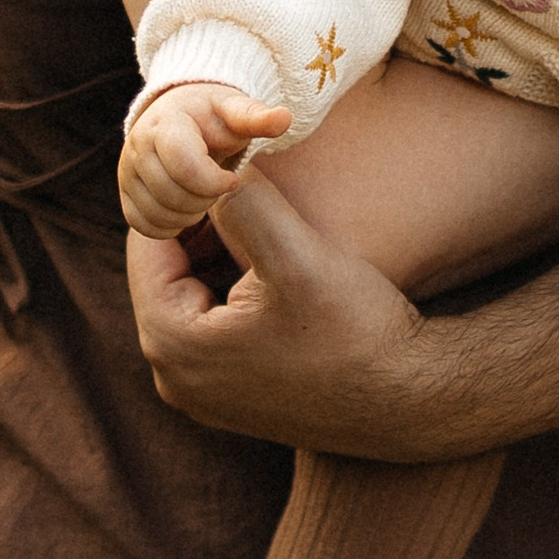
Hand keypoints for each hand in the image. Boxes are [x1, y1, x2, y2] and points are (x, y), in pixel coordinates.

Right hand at [117, 81, 291, 237]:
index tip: (232, 179)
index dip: (215, 181)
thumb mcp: (238, 113)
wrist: (184, 119)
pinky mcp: (126, 194)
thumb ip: (258, 117)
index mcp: (165, 123)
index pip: (185, 166)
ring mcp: (127, 171)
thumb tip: (285, 118)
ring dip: (188, 214)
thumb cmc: (216, 118)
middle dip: (203, 198)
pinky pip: (143, 225)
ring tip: (204, 196)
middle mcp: (137, 146)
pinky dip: (168, 227)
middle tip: (218, 187)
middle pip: (171, 194)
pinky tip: (187, 211)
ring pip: (157, 213)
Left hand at [129, 171, 442, 456]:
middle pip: (167, 272)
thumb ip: (243, 202)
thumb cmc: (357, 332)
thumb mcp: (297, 256)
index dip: (180, 193)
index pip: (148, 244)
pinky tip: (274, 260)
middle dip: (199, 225)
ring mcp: (203, 393)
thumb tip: (209, 158)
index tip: (215, 159)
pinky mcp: (234, 395)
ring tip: (262, 213)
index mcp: (172, 345)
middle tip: (238, 178)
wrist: (411, 400)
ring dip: (218, 252)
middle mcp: (175, 378)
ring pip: (192, 294)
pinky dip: (233, 285)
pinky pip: (214, 323)